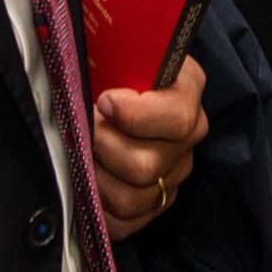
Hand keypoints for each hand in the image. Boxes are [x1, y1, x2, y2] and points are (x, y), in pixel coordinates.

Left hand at [92, 58, 208, 240]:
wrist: (109, 85)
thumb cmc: (110, 64)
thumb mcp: (116, 47)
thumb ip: (112, 53)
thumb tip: (89, 76)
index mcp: (187, 91)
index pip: (176, 118)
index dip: (134, 116)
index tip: (104, 100)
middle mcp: (189, 136)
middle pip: (147, 166)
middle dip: (103, 149)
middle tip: (84, 131)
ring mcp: (174, 173)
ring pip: (134, 199)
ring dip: (96, 179)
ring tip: (82, 156)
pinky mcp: (157, 202)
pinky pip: (127, 224)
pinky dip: (99, 210)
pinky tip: (87, 185)